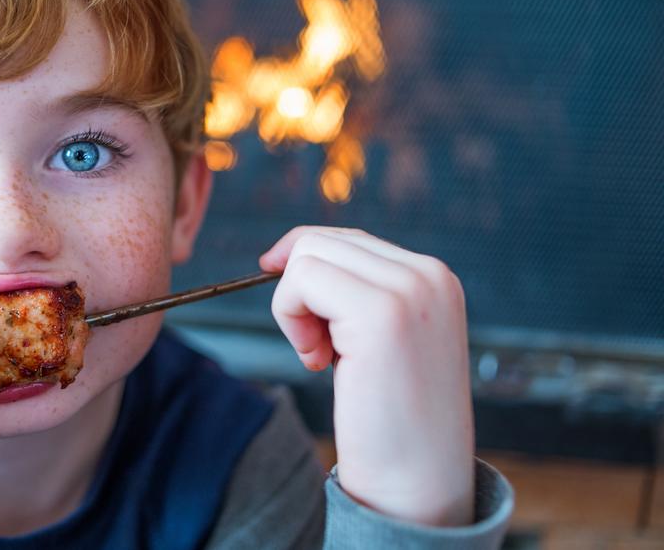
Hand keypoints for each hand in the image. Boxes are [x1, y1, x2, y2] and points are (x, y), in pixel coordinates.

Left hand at [259, 226, 474, 526]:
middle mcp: (430, 274)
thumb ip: (359, 293)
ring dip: (293, 307)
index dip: (306, 267)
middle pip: (322, 240)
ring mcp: (410, 290)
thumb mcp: (385, 340)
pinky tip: (318, 362)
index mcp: (436, 277)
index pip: (350, 240)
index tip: (294, 310)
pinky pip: (302, 279)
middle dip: (299, 291)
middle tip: (316, 349)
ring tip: (320, 357)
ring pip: (307, 255)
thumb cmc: (393, 421)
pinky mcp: (381, 313)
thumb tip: (291, 253)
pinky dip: (290, 317)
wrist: (418, 487)